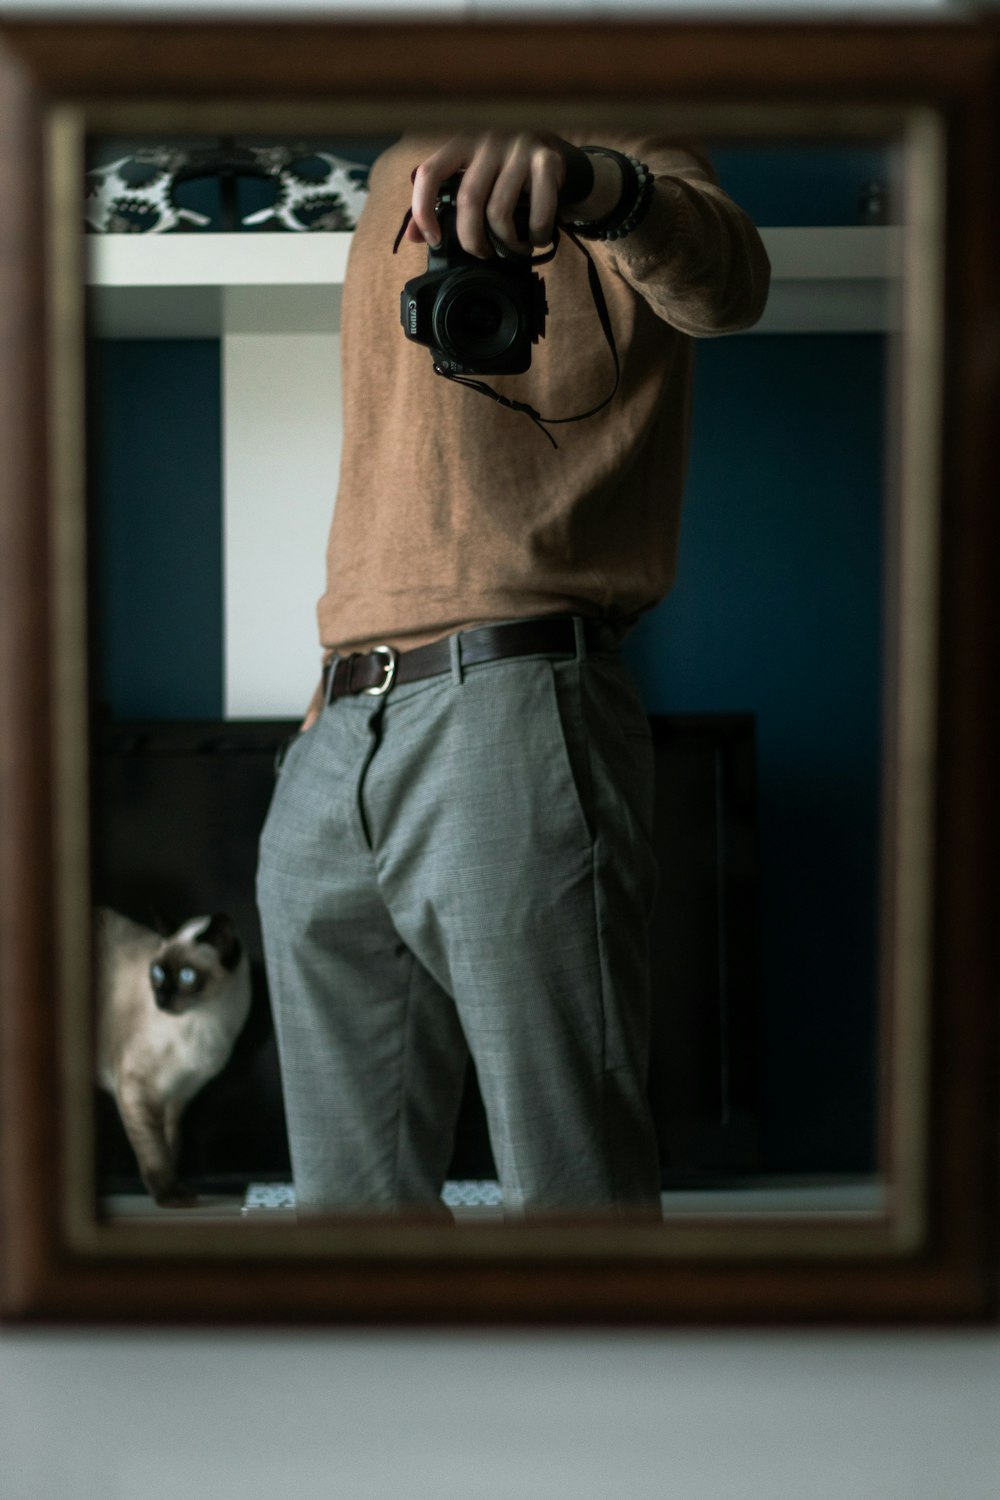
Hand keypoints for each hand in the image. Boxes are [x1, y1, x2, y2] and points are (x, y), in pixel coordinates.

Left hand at [404, 131, 622, 258]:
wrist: (552, 147)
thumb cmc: (502, 168)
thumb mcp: (470, 175)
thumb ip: (442, 201)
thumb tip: (413, 237)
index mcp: (461, 141)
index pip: (429, 173)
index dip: (424, 210)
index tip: (433, 239)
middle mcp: (488, 138)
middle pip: (468, 201)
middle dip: (472, 239)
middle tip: (481, 253)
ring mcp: (519, 147)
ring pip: (500, 212)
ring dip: (506, 243)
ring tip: (512, 249)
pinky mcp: (547, 161)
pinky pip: (537, 213)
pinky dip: (535, 235)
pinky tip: (535, 238)